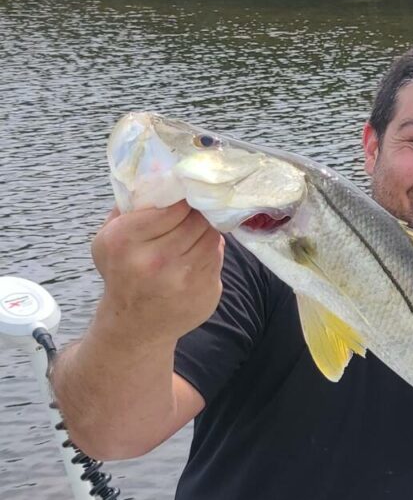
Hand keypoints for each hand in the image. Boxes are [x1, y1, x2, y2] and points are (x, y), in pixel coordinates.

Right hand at [91, 203, 223, 342]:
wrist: (135, 324)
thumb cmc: (121, 273)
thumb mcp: (108, 238)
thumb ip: (128, 207)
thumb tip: (158, 175)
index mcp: (125, 241)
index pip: (172, 207)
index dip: (183, 199)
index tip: (186, 195)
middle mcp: (155, 261)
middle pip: (196, 221)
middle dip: (197, 213)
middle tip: (196, 209)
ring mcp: (184, 279)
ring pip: (211, 237)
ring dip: (206, 231)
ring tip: (196, 231)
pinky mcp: (206, 292)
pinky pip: (217, 258)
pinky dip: (210, 251)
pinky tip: (196, 254)